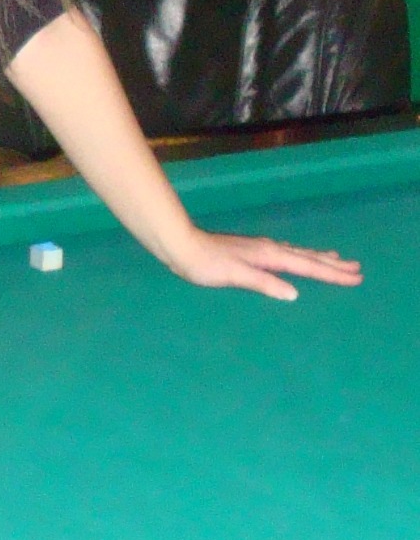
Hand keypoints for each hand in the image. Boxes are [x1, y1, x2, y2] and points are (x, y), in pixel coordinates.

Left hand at [164, 227, 362, 300]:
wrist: (181, 246)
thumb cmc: (207, 264)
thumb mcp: (236, 276)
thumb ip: (265, 283)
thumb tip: (294, 293)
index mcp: (269, 256)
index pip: (308, 266)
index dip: (332, 274)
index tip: (355, 277)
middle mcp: (268, 249)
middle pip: (307, 257)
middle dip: (332, 264)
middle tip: (357, 268)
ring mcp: (259, 249)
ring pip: (297, 253)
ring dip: (317, 257)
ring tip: (334, 258)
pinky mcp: (250, 251)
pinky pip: (285, 253)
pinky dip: (298, 256)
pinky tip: (294, 257)